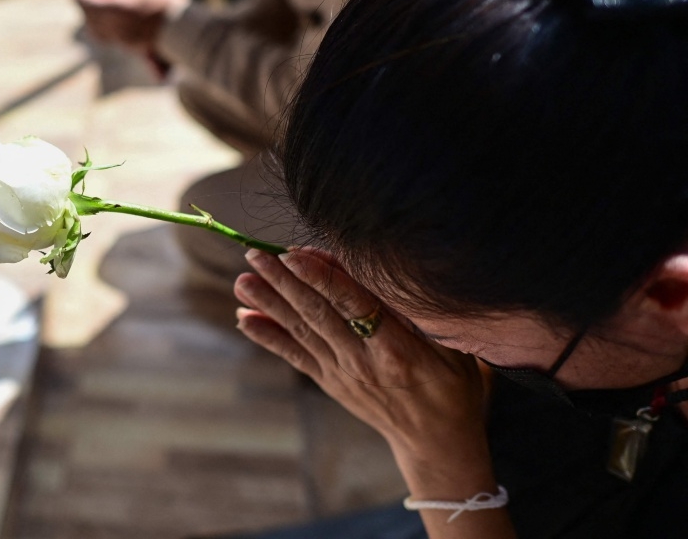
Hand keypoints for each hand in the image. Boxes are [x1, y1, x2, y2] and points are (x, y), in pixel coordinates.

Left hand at [68, 0, 190, 56]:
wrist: (184, 30)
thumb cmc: (165, 1)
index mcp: (116, 6)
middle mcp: (114, 25)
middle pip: (89, 14)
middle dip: (82, 2)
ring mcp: (119, 38)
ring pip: (95, 27)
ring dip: (89, 15)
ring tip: (87, 3)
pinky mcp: (127, 47)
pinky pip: (106, 36)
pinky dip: (99, 26)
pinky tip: (99, 21)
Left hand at [234, 248, 486, 457]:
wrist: (435, 442)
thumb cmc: (451, 386)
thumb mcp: (453, 351)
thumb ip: (420, 317)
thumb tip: (390, 274)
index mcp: (396, 348)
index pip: (353, 304)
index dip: (321, 277)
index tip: (295, 254)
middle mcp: (363, 361)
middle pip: (317, 313)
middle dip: (284, 281)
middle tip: (254, 254)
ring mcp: (342, 373)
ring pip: (301, 330)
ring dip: (269, 303)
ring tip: (242, 281)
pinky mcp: (330, 382)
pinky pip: (295, 355)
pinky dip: (269, 336)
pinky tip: (245, 318)